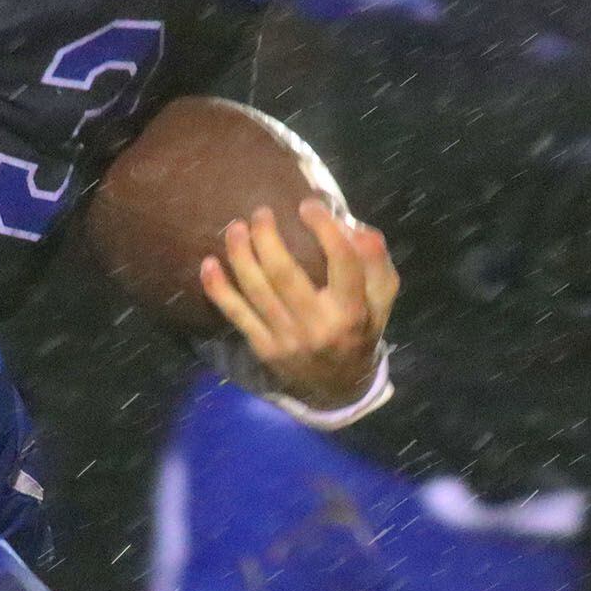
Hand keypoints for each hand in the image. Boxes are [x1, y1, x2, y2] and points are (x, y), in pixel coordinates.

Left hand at [200, 199, 398, 411]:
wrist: (340, 384)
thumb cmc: (361, 327)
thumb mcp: (381, 297)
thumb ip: (374, 261)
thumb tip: (352, 225)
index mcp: (351, 310)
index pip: (341, 261)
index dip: (324, 228)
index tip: (308, 205)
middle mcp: (318, 325)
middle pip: (284, 274)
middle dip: (267, 237)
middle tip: (260, 212)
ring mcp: (287, 338)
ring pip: (256, 290)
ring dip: (240, 254)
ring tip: (235, 228)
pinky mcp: (264, 347)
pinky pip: (236, 314)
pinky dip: (218, 288)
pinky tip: (208, 264)